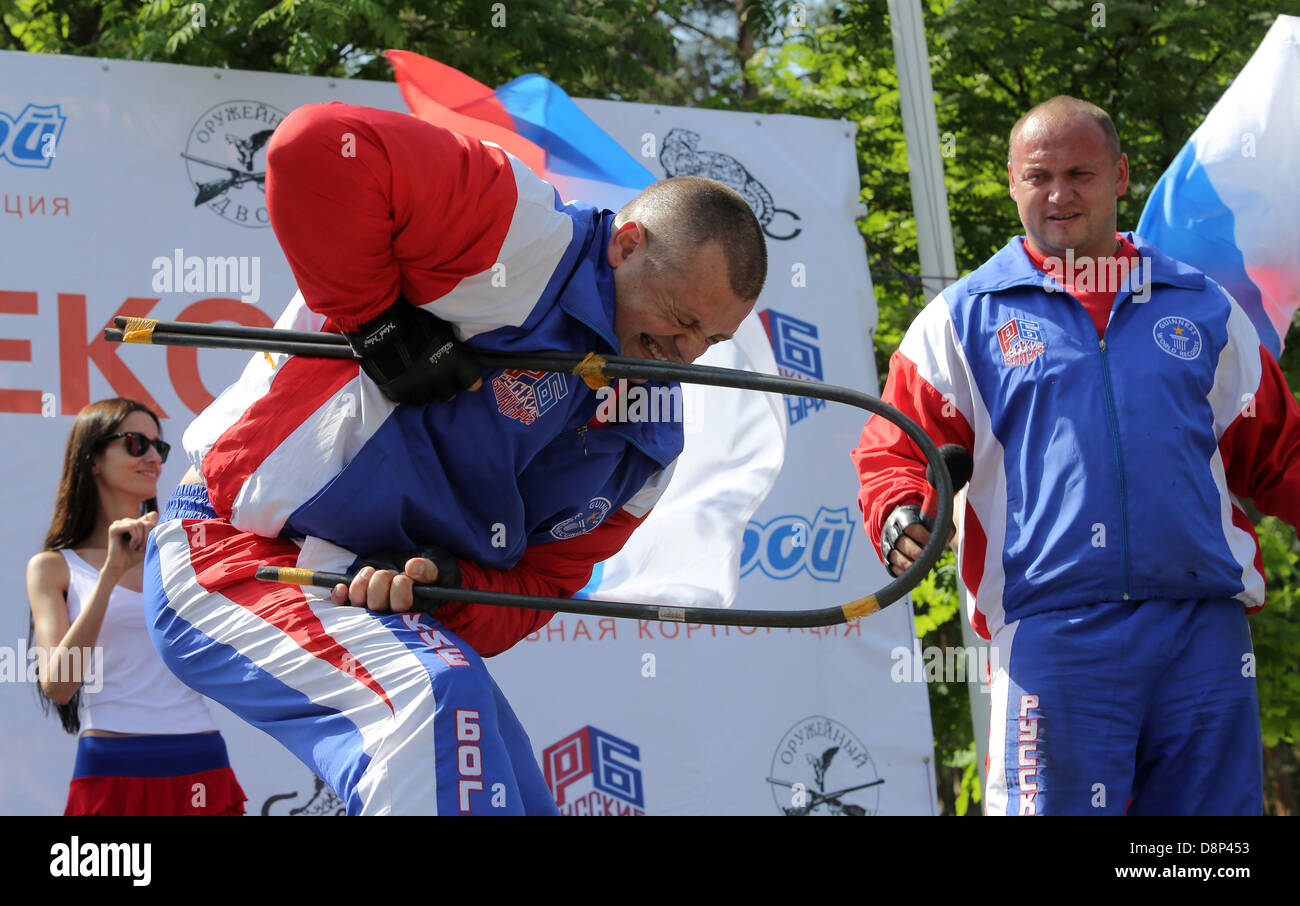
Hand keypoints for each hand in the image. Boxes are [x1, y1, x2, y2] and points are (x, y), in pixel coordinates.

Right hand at [104, 511, 157, 577]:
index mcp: (134, 523)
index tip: (149, 542)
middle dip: (147, 536)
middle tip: (142, 548)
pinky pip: (132, 527)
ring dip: (141, 538)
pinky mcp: (113, 528)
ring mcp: (118, 523)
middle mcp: (126, 521)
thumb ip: (152, 529)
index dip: (153, 529)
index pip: (151, 516)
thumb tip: (154, 513)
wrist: (121, 566)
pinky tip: (131, 546)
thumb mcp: (148, 542)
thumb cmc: (135, 556)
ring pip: (139, 524)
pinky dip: (135, 538)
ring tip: (137, 548)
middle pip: (147, 522)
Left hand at [331, 558, 441, 612]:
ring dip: (361, 583)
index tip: (404, 578)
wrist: (415, 571)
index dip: (400, 590)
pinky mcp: (357, 601)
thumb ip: (429, 570)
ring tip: (370, 572)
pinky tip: (341, 586)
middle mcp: (389, 614)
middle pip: (376, 605)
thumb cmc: (430, 574)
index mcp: (413, 610)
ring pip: (357, 602)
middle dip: (380, 583)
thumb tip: (413, 567)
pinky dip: (339, 594)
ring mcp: (371, 609)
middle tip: (389, 573)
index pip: (401, 607)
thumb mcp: (438, 569)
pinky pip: (342, 604)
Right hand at [344, 299, 483, 403]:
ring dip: (428, 390)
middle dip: (446, 386)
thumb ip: (452, 347)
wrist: (381, 330)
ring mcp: (421, 388)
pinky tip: (407, 381)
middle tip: (438, 377)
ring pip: (431, 398)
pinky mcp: (402, 395)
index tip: (468, 381)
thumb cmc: (413, 324)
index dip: (471, 380)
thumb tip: (458, 355)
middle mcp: (440, 378)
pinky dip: (411, 393)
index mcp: (454, 361)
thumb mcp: (441, 331)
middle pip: (451, 393)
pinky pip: (412, 400)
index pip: (473, 380)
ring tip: (420, 378)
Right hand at [880, 504, 953, 577]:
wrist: (900, 525)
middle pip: (901, 543)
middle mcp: (891, 530)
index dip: (925, 537)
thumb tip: (946, 540)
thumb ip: (940, 526)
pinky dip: (903, 573)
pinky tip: (915, 575)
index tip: (938, 544)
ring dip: (909, 564)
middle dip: (916, 553)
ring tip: (922, 568)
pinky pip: (892, 568)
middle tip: (928, 558)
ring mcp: (887, 545)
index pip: (911, 528)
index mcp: (902, 517)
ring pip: (894, 556)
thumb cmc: (921, 524)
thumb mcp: (931, 519)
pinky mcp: (887, 558)